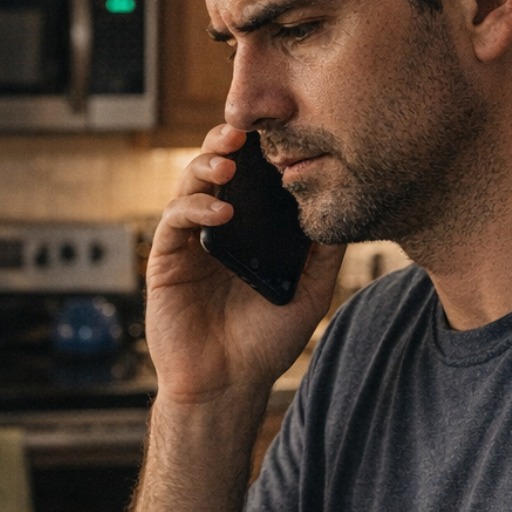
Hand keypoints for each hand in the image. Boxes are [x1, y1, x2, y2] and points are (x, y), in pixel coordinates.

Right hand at [145, 124, 344, 404]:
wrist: (227, 383)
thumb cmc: (265, 343)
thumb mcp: (310, 291)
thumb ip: (324, 251)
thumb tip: (344, 201)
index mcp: (249, 231)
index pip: (251, 176)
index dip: (259, 149)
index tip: (279, 128)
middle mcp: (217, 230)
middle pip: (215, 169)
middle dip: (226, 143)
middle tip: (243, 133)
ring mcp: (190, 243)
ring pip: (189, 185)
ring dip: (206, 167)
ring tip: (229, 165)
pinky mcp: (166, 260)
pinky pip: (174, 220)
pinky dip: (195, 208)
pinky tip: (221, 213)